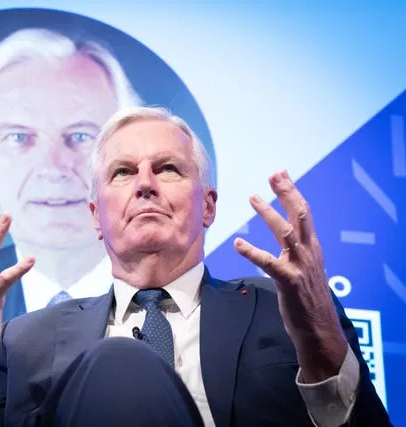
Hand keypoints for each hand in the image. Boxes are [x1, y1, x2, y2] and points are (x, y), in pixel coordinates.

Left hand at [233, 170, 347, 381]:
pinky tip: (238, 243)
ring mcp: (300, 266)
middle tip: (274, 174)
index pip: (303, 213)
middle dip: (287, 192)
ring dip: (269, 214)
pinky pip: (269, 262)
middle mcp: (309, 252)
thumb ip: (297, 250)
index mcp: (312, 247)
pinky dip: (253, 251)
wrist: (318, 329)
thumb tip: (288, 235)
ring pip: (286, 232)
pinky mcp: (289, 281)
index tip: (280, 174)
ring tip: (253, 198)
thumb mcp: (305, 268)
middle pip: (300, 215)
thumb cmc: (308, 299)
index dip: (292, 192)